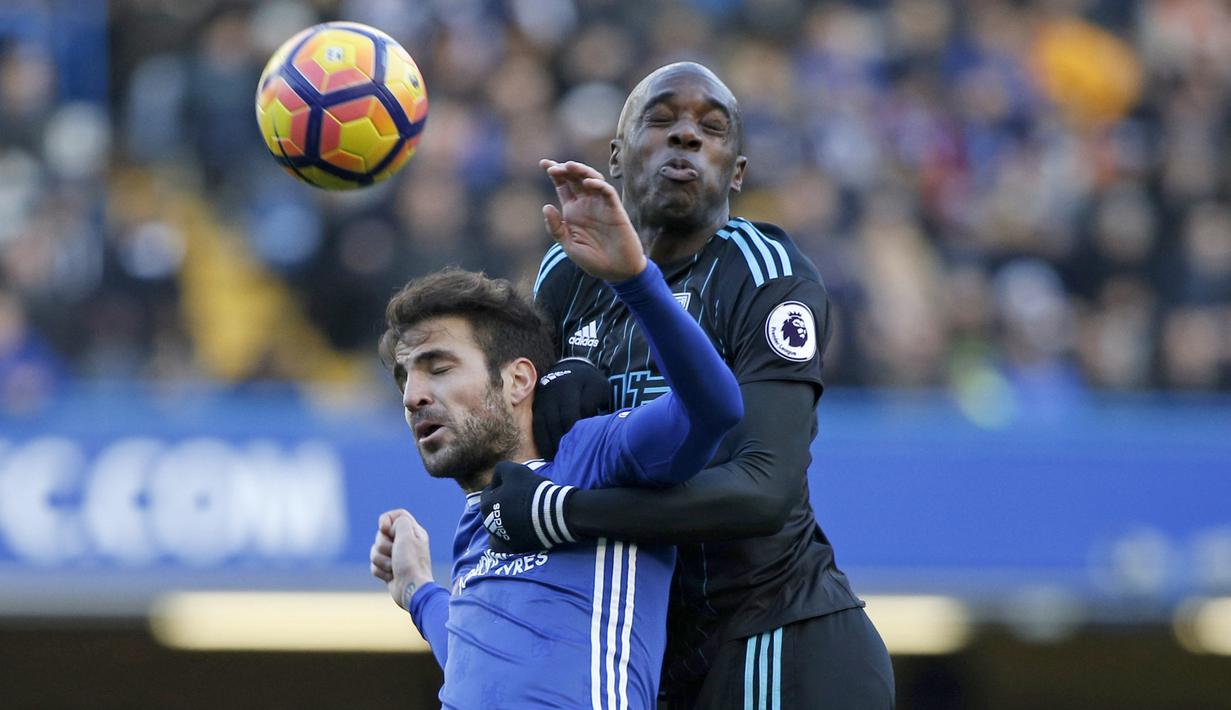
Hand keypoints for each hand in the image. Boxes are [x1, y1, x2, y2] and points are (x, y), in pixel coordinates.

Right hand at [370, 509, 434, 610]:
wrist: (411, 589)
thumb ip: (399, 522)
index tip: (384, 528)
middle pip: (381, 534)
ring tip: (393, 567)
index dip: (386, 519)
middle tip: (394, 553)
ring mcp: (396, 557)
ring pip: (375, 550)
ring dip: (381, 560)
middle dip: (383, 545)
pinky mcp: (389, 570)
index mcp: (413, 532)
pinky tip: (391, 576)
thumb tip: (388, 526)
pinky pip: (374, 565)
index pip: (397, 515)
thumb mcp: (407, 536)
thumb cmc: (411, 562)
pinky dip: (380, 571)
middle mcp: (405, 543)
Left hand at [480, 461, 576, 553]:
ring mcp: (500, 538)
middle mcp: (488, 524)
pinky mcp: (513, 548)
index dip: (502, 488)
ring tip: (522, 516)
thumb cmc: (531, 490)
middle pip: (492, 511)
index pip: (489, 493)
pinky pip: (504, 544)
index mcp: (486, 504)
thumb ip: (500, 470)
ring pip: (497, 528)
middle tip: (520, 501)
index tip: (516, 487)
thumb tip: (495, 481)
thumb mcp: (514, 470)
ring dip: (505, 521)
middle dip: (502, 506)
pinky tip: (517, 531)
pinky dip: (508, 538)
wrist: (551, 513)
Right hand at [533, 358, 610, 459]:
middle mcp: (551, 395)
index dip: (573, 432)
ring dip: (548, 445)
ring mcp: (542, 401)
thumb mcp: (599, 387)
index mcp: (568, 389)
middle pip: (554, 423)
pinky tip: (547, 454)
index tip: (579, 447)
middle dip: (560, 442)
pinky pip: (536, 426)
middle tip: (568, 460)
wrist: (571, 368)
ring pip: (542, 426)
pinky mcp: (536, 407)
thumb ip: (594, 403)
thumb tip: (585, 421)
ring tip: (556, 461)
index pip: (569, 414)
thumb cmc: (589, 382)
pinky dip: (540, 441)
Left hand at [541, 159, 646, 281]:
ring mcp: (601, 205)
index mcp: (573, 211)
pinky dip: (599, 185)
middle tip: (552, 167)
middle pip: (575, 179)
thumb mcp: (568, 246)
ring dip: (581, 171)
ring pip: (592, 179)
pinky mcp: (615, 210)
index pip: (562, 186)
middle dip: (564, 169)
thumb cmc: (593, 260)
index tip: (543, 163)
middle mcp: (586, 204)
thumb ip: (555, 228)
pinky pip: (607, 192)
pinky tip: (588, 183)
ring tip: (569, 166)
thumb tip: (546, 206)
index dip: (555, 173)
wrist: (617, 272)